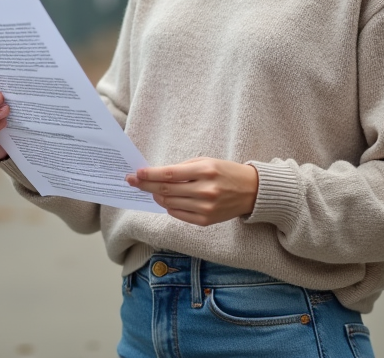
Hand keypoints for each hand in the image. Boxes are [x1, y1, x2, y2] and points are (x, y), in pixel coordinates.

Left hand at [126, 157, 258, 225]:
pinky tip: (165, 200)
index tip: (137, 173)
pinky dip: (169, 207)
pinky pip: (179, 214)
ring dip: (156, 196)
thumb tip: (157, 175)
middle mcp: (205, 190)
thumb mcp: (207, 162)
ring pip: (170, 203)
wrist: (251, 191)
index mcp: (205, 171)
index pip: (170, 174)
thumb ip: (183, 169)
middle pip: (166, 190)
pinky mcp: (206, 220)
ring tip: (150, 190)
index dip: (151, 174)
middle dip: (146, 185)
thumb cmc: (226, 172)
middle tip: (132, 181)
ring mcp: (206, 208)